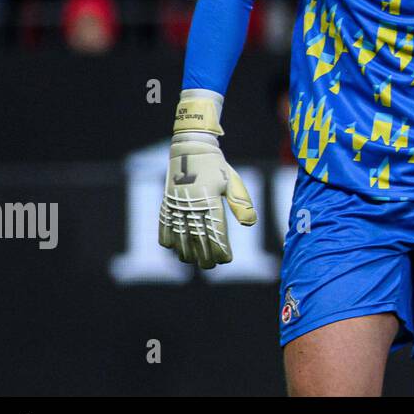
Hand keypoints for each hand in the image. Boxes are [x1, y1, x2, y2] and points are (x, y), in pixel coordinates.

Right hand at [158, 91, 255, 267]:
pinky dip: (169, 241)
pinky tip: (176, 248)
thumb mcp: (233, 182)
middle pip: (198, 240)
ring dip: (188, 253)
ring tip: (196, 260)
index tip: (227, 259)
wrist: (191, 149)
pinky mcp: (166, 205)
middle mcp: (192, 206)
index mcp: (211, 201)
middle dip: (206, 257)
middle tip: (212, 265)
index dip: (221, 250)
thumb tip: (250, 224)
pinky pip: (164, 228)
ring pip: (180, 239)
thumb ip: (241, 203)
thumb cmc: (217, 167)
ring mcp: (177, 206)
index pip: (217, 233)